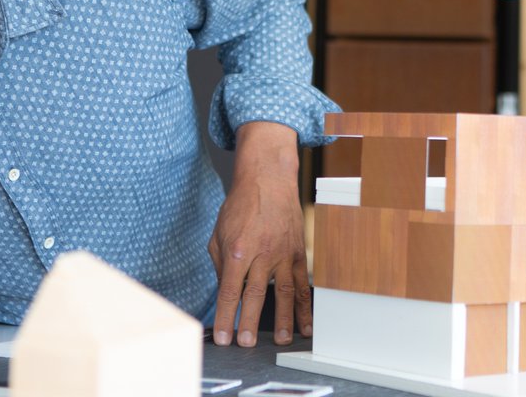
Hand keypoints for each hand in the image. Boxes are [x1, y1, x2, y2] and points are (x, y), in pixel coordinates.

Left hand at [208, 121, 310, 347]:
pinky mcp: (298, 252)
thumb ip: (220, 264)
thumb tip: (226, 292)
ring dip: (284, 319)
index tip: (223, 337)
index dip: (225, 317)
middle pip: (255, 295)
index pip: (229, 291)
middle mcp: (261, 253)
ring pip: (284, 292)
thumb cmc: (241, 206)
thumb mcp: (219, 234)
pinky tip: (306, 325)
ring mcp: (283, 254)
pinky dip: (305, 306)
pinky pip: (302, 283)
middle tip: (247, 344)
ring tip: (282, 341)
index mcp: (237, 249)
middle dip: (250, 322)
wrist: (269, 180)